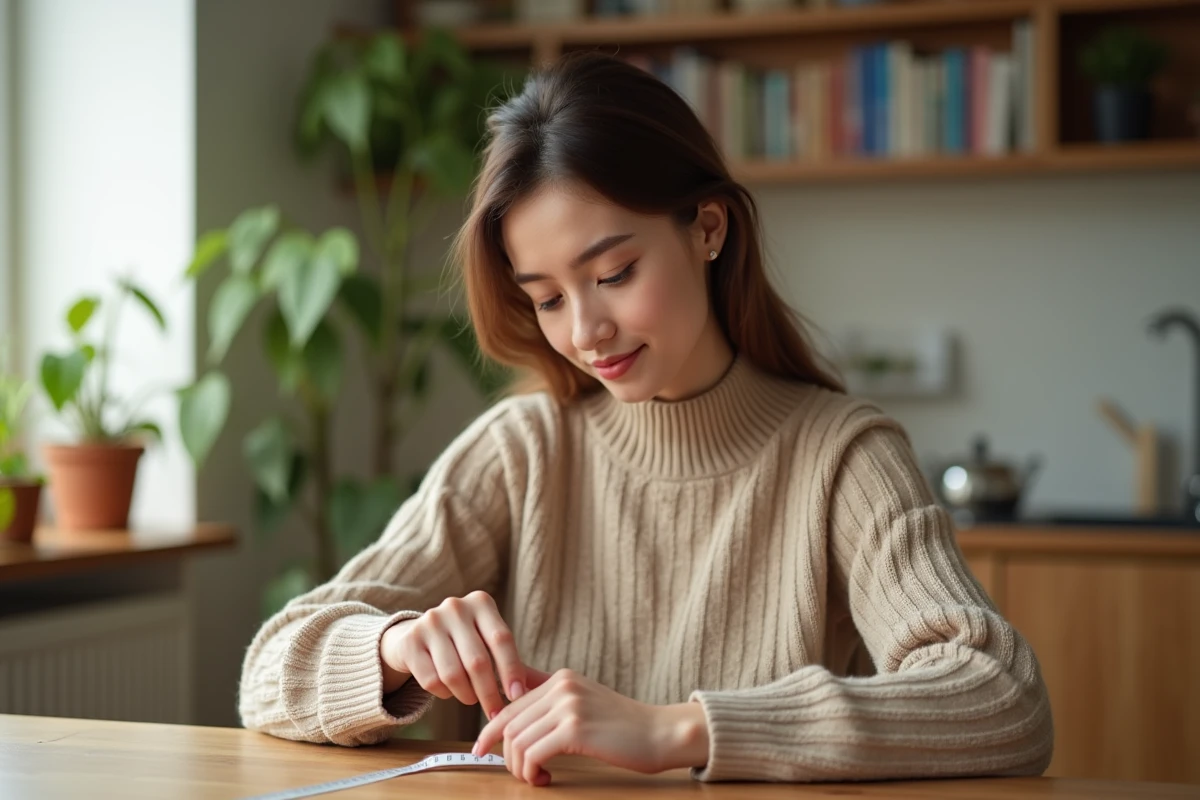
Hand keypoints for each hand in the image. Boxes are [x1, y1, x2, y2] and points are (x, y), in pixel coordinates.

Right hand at [379, 591, 531, 719]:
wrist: (415, 635)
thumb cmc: (465, 643)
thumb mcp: (489, 643)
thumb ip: (515, 663)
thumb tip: (549, 687)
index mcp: (481, 603)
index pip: (502, 639)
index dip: (511, 670)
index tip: (518, 696)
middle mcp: (455, 606)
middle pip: (478, 661)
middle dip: (489, 693)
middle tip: (496, 713)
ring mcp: (429, 622)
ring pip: (453, 674)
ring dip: (466, 696)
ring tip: (472, 699)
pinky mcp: (410, 642)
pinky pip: (432, 681)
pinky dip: (445, 695)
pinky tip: (450, 691)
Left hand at [472, 669, 709, 786]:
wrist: (660, 733)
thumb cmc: (623, 725)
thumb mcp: (584, 700)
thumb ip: (550, 698)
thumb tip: (512, 700)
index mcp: (560, 678)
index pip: (510, 704)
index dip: (491, 730)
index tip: (483, 749)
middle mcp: (561, 686)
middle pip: (509, 723)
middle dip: (505, 754)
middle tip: (519, 773)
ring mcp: (568, 706)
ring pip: (517, 740)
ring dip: (519, 767)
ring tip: (536, 777)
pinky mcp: (575, 729)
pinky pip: (533, 753)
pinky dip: (531, 771)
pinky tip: (545, 778)